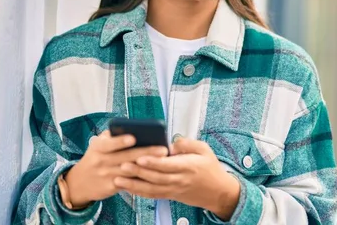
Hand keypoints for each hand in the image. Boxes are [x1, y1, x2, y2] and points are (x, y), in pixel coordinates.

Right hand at [64, 130, 168, 206]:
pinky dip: (142, 178)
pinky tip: (156, 174)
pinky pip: (129, 182)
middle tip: (163, 149)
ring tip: (163, 161)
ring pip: (130, 171)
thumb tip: (137, 129)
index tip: (133, 138)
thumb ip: (113, 136)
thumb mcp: (98, 144)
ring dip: (147, 166)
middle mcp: (102, 161)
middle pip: (126, 157)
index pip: (109, 144)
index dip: (120, 141)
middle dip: (146, 153)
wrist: (79, 182)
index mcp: (98, 147)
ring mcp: (106, 176)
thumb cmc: (96, 157)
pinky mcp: (111, 188)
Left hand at [114, 137, 240, 220]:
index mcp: (187, 166)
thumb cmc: (211, 169)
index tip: (140, 157)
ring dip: (133, 185)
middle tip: (122, 165)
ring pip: (151, 189)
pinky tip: (127, 187)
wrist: (218, 192)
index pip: (167, 165)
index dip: (152, 162)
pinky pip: (153, 195)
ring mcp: (174, 189)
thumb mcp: (204, 150)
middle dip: (137, 172)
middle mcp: (179, 180)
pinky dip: (139, 192)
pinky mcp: (171, 196)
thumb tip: (172, 142)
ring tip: (118, 179)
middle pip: (155, 177)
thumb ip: (187, 144)